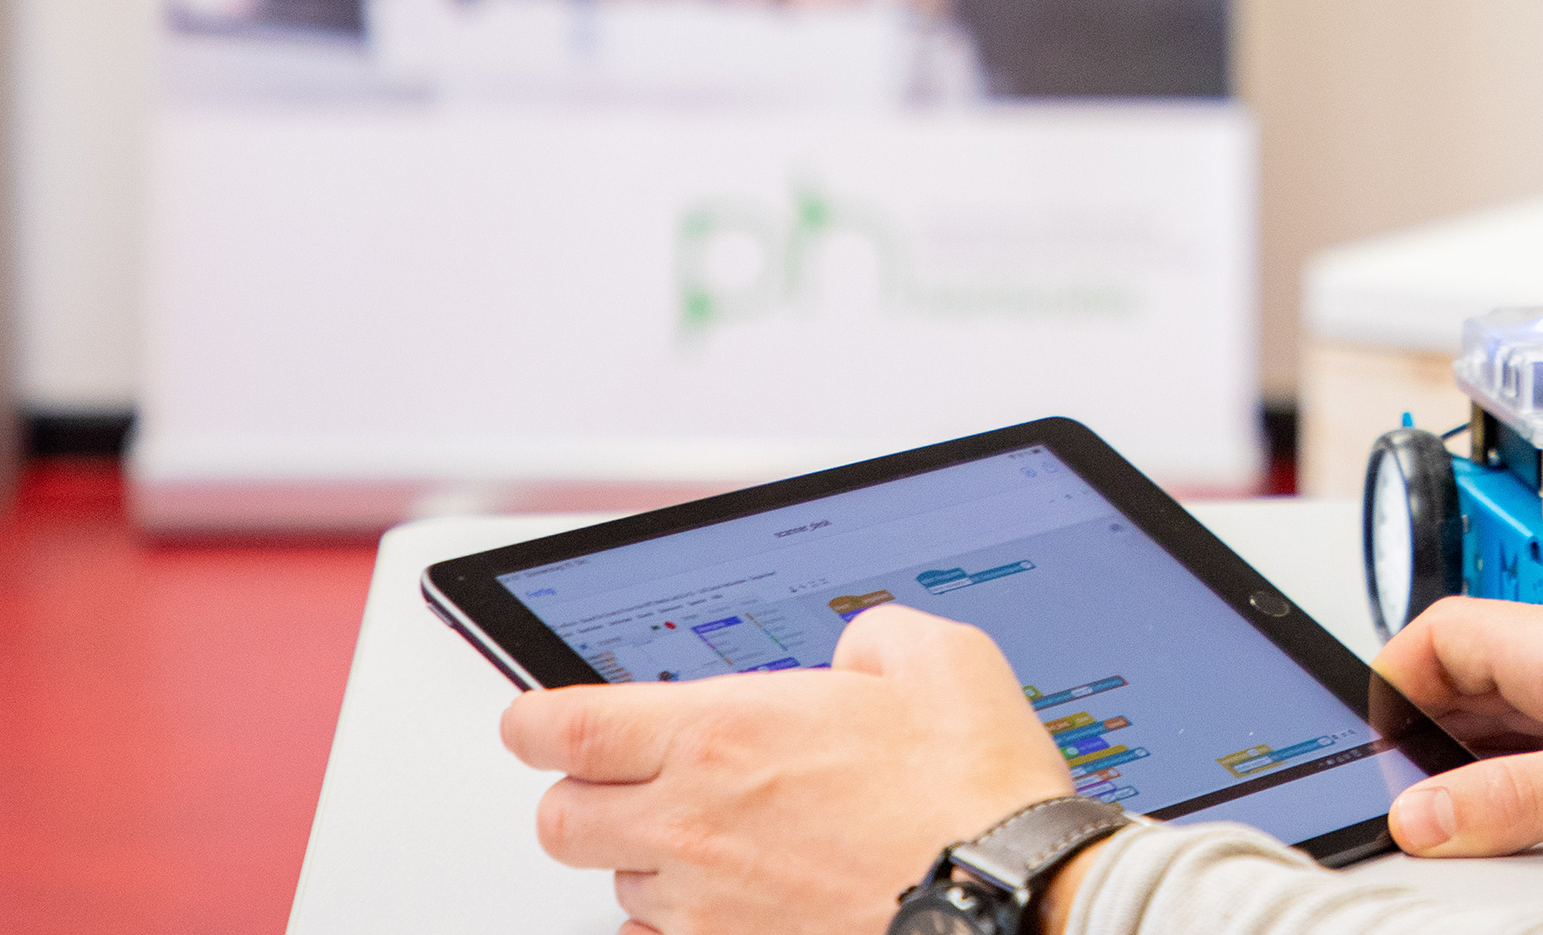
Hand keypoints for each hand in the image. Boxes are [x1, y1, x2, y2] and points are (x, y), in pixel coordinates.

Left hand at [504, 605, 1075, 934]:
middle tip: (627, 778)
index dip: (532, 719)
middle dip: (581, 793)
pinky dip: (679, 925)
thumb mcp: (939, 655)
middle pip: (559, 818)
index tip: (537, 718)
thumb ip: (874, 636)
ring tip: (715, 841)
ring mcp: (708, 909)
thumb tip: (857, 650)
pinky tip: (732, 903)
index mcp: (723, 732)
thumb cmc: (975, 792)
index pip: (559, 725)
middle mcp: (694, 824)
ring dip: (645, 860)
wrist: (1009, 900)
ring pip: (615, 887)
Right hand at [1373, 600, 1542, 857]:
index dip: (1392, 678)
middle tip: (1402, 795)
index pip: (1442, 633)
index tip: (1366, 738)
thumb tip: (1421, 818)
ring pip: (1523, 718)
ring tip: (1461, 820)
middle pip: (1474, 680)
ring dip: (1485, 763)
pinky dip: (1540, 785)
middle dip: (1429, 735)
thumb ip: (1514, 802)